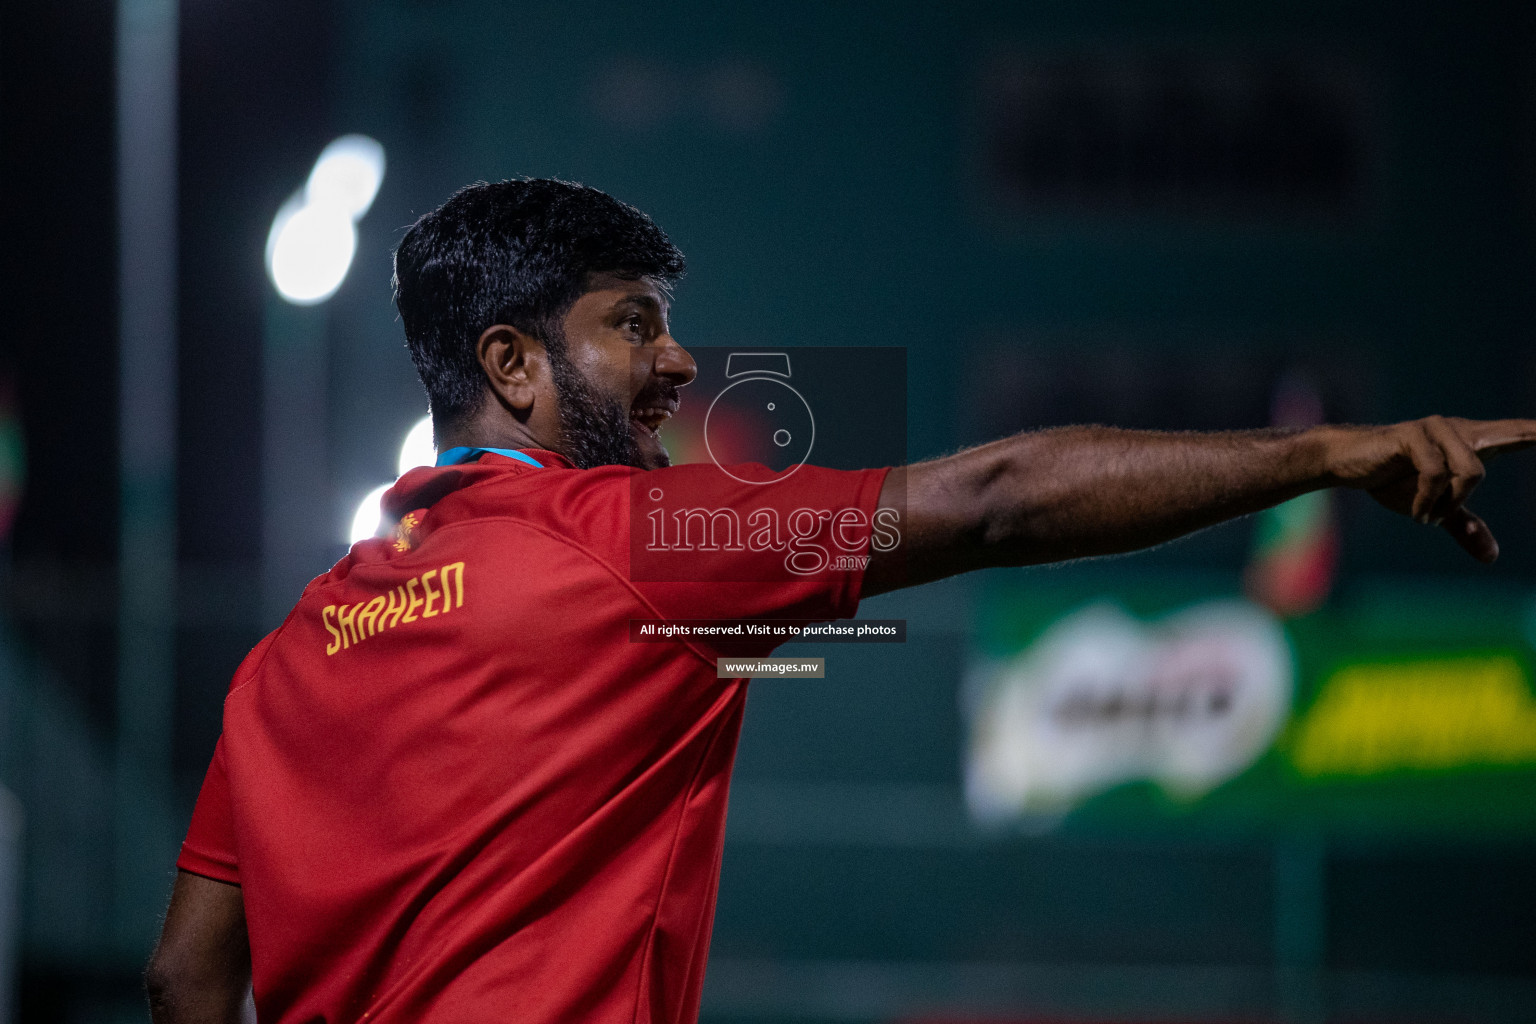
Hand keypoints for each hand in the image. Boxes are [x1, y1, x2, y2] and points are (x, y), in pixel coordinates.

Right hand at [1323, 416, 1535, 563]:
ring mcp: (1438, 429)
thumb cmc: (1390, 479)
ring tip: (1429, 516)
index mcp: (1471, 442)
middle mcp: (1460, 430)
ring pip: (1472, 472)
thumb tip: (1492, 557)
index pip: (1516, 433)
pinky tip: (1419, 513)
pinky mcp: (1414, 435)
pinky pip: (1437, 475)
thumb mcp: (1435, 507)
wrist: (1345, 463)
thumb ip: (1465, 525)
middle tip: (1526, 451)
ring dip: (1451, 504)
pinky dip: (1429, 502)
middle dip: (1532, 435)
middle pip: (1510, 438)